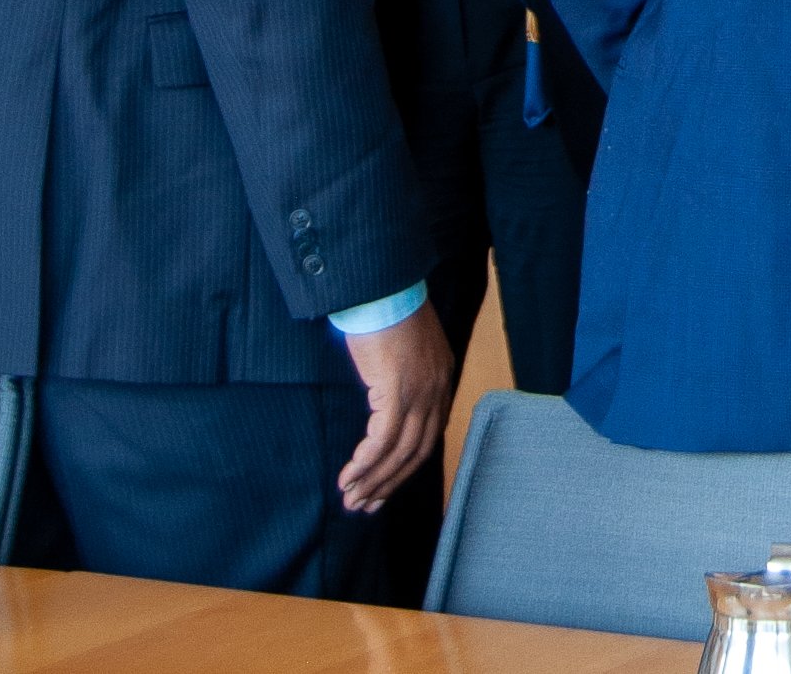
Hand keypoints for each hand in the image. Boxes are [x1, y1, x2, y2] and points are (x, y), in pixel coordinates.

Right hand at [338, 300, 454, 510]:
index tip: (385, 488)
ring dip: (373, 480)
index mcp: (441, 379)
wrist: (381, 284)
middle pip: (417, 452)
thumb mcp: (404, 348)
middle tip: (364, 506)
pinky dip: (365, 463)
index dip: (406, 467)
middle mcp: (437, 388)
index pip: (429, 436)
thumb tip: (383, 403)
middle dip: (389, 483)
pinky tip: (349, 477)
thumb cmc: (386, 310)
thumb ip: (402, 377)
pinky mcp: (397, 389)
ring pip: (399, 452)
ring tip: (351, 499)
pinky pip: (382, 439)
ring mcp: (420, 390)